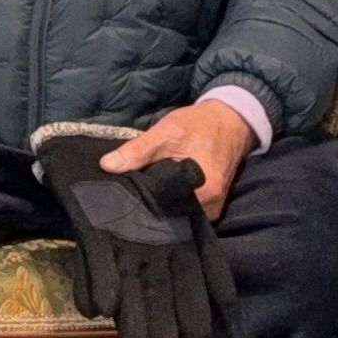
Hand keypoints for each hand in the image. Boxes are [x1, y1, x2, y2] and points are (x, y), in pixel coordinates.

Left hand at [105, 96, 256, 218]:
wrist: (229, 121)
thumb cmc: (199, 125)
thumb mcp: (165, 132)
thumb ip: (137, 151)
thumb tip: (107, 166)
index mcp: (203, 194)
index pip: (164, 210)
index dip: (140, 205)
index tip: (119, 199)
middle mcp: (210, 208)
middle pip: (170, 216)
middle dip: (148, 208)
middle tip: (124, 198)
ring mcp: (212, 210)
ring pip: (177, 214)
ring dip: (159, 206)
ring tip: (137, 196)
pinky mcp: (210, 205)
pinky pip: (185, 209)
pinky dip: (170, 203)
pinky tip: (155, 195)